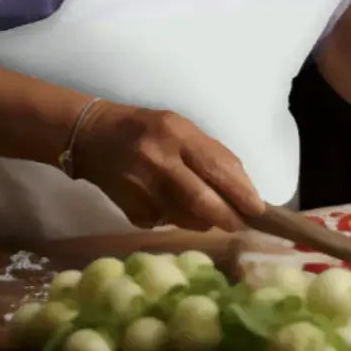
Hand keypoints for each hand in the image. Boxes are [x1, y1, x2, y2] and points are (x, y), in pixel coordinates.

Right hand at [70, 102, 264, 231]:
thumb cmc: (146, 128)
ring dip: (206, 221)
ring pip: (188, 219)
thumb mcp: (179, 126)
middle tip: (241, 223)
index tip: (258, 208)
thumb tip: (241, 185)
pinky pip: (167, 223)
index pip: (216, 167)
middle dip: (228, 216)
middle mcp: (159, 161)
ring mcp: (143, 190)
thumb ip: (208, 152)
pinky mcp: (133, 212)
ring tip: (210, 213)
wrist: (92, 137)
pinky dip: (179, 219)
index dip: (240, 191)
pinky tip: (173, 205)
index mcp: (175, 133)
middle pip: (202, 201)